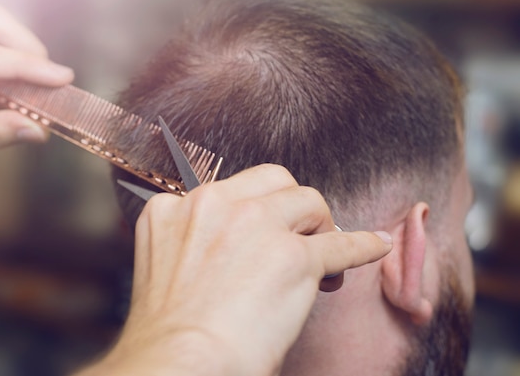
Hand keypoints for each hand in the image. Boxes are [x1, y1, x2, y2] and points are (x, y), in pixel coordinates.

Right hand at [83, 164, 392, 375]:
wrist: (180, 364)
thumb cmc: (169, 333)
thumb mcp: (165, 265)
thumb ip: (196, 239)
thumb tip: (238, 245)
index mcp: (175, 208)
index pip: (230, 188)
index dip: (256, 209)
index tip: (266, 228)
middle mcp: (215, 205)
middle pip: (273, 181)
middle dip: (290, 206)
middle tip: (297, 235)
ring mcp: (256, 226)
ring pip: (309, 201)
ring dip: (319, 227)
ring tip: (320, 260)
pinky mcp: (295, 256)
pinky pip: (342, 244)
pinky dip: (362, 245)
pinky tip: (373, 245)